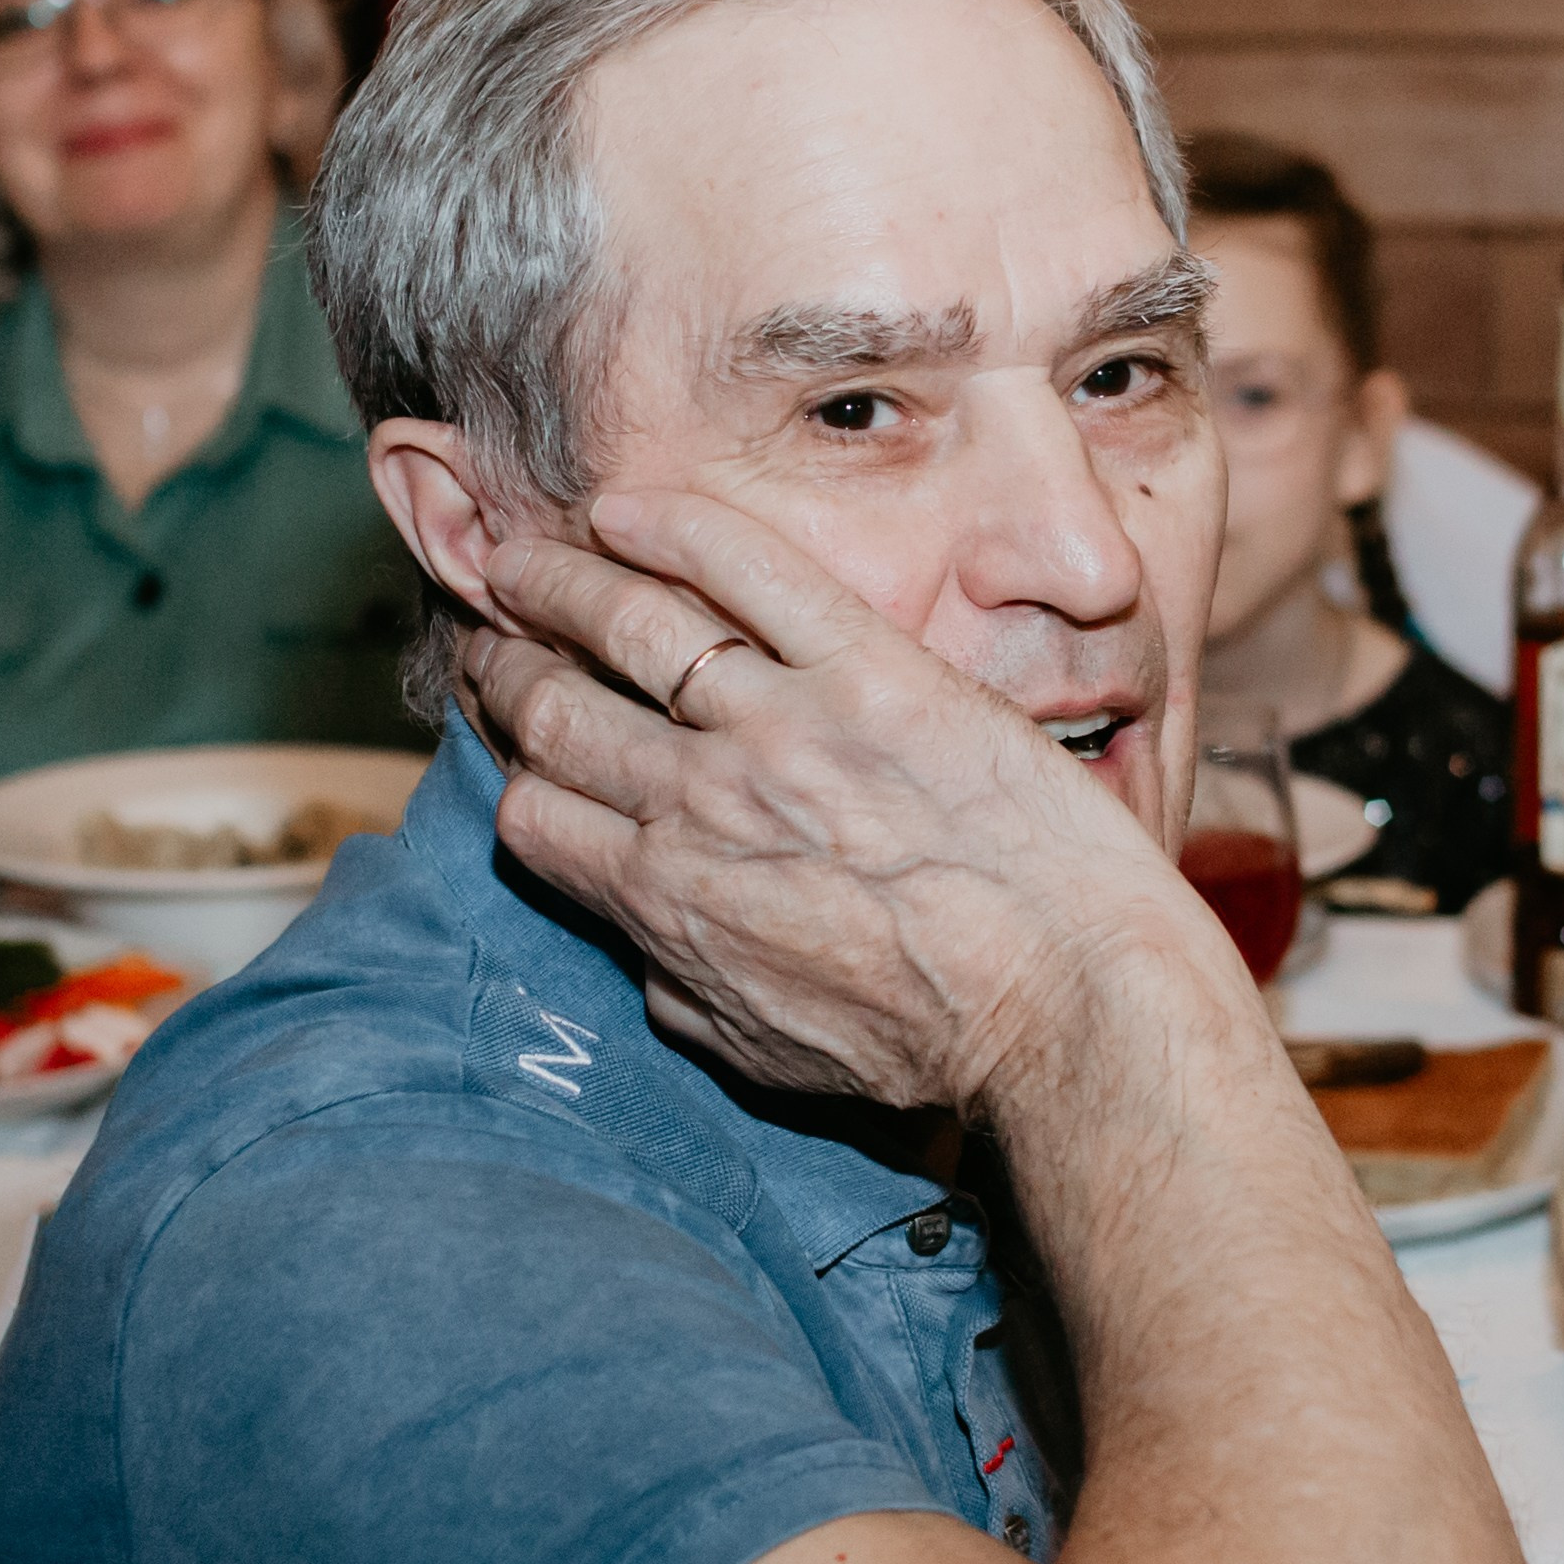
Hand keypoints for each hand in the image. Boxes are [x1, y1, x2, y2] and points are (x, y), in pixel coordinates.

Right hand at [463, 489, 1215, 1115]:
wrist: (1068, 1003)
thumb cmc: (932, 1045)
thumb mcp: (766, 1055)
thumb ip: (680, 988)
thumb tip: (643, 946)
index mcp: (667, 900)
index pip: (535, 812)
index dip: (514, 769)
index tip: (513, 739)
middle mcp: (700, 801)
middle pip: (557, 709)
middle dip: (508, 664)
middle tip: (496, 632)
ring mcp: (783, 723)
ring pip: (627, 623)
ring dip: (557, 580)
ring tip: (527, 555)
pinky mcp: (870, 668)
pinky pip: (749, 569)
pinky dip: (674, 525)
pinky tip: (624, 507)